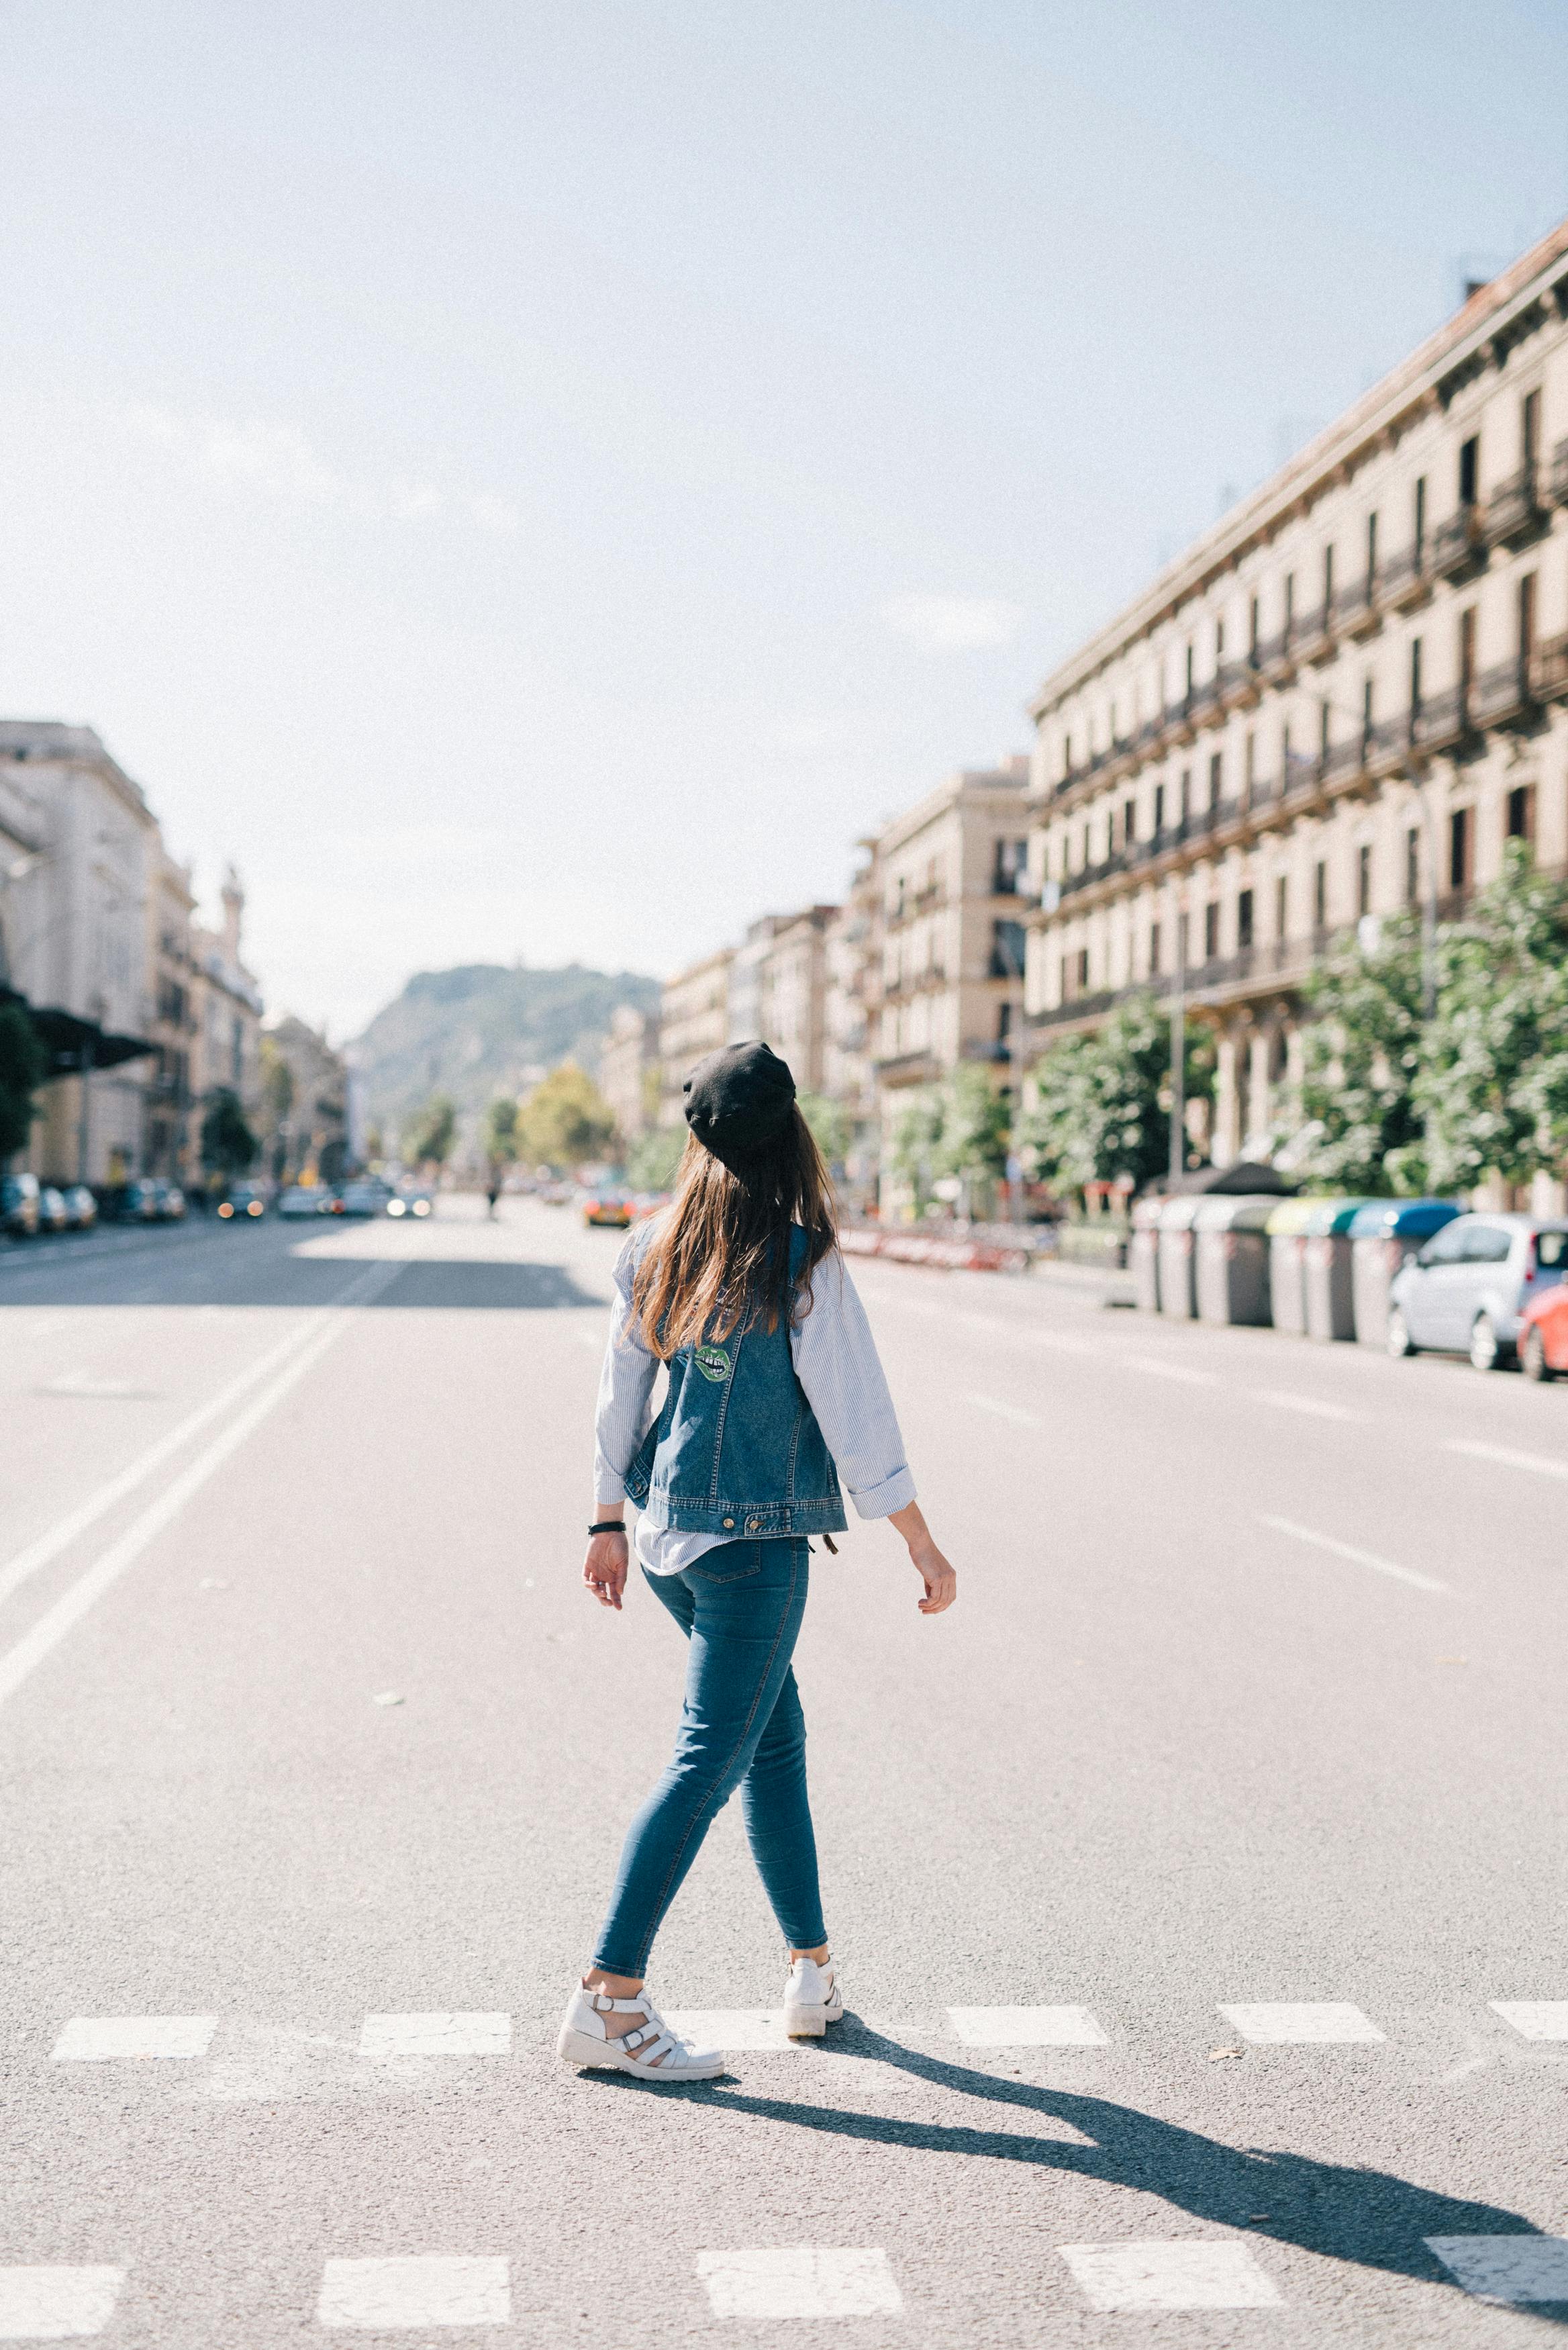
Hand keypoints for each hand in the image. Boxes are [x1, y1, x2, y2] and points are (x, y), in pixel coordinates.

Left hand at [583, 1528, 628, 1610]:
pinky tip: (592, 1585)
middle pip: (602, 1593)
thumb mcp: (623, 1564)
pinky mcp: (587, 1566)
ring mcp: (595, 1572)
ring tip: (602, 1592)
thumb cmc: (619, 1547)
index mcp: (614, 1577)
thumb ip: (621, 1578)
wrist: (609, 1533)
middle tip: (608, 1602)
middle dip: (605, 1600)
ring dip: (597, 1593)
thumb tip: (620, 1593)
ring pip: (594, 1588)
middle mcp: (604, 1576)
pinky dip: (587, 1584)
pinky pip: (585, 1578)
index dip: (616, 1601)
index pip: (614, 1592)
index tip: (619, 1608)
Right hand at [887, 1499, 956, 1614]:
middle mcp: (951, 1577)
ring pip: (941, 1601)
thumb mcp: (929, 1572)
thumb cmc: (922, 1556)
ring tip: (920, 1606)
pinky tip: (920, 1602)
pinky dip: (927, 1603)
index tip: (930, 1608)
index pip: (951, 1597)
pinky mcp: (938, 1578)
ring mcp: (946, 1578)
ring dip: (930, 1607)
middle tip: (923, 1611)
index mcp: (951, 1575)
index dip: (942, 1606)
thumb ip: (932, 1585)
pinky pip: (935, 1598)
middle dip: (936, 1609)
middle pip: (947, 1601)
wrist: (920, 1543)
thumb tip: (931, 1600)